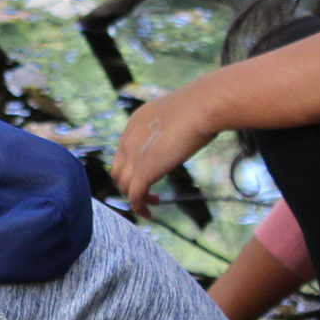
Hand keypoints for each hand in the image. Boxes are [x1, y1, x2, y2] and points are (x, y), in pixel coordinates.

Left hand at [109, 83, 220, 219]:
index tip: (149, 174)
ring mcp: (133, 156)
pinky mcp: (144, 171)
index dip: (133, 166)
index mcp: (135, 123)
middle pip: (118, 170)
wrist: (202, 106)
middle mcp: (128, 139)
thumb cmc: (202, 105)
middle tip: (147, 191)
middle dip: (128, 184)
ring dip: (135, 198)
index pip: (123, 151)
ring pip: (123, 186)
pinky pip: (134, 196)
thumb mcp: (178, 114)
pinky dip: (139, 207)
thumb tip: (189, 129)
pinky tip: (149, 213)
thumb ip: (173, 125)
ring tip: (152, 203)